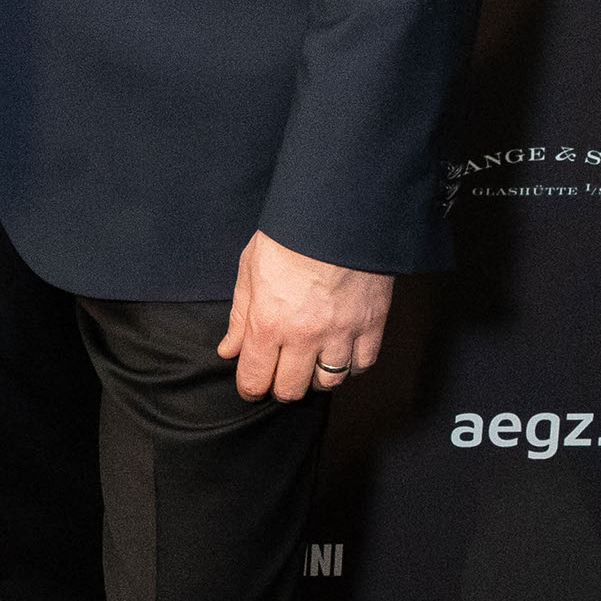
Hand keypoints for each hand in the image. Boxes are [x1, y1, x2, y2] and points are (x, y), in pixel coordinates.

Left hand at [218, 232, 392, 405]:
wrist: (338, 211)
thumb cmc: (290, 235)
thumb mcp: (250, 269)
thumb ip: (241, 316)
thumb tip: (229, 350)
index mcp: (269, 323)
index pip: (254, 379)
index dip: (249, 388)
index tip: (251, 386)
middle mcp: (305, 335)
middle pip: (291, 389)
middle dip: (280, 386)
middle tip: (280, 373)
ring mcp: (341, 332)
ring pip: (329, 382)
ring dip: (316, 377)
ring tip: (311, 362)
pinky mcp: (372, 324)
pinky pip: (362, 365)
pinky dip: (350, 365)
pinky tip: (341, 352)